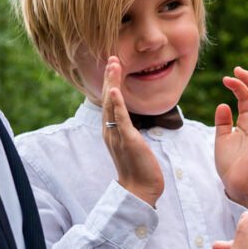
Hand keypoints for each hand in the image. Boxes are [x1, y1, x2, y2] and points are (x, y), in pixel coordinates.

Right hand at [101, 57, 163, 205]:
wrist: (139, 190)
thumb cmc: (138, 168)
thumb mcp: (132, 144)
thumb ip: (128, 130)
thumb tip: (129, 119)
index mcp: (112, 130)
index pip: (110, 102)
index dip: (111, 83)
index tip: (114, 65)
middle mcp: (110, 131)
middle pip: (108, 99)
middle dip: (110, 78)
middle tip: (111, 58)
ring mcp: (117, 135)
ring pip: (112, 105)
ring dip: (112, 84)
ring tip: (113, 66)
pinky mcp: (127, 141)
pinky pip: (120, 120)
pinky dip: (117, 105)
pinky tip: (115, 91)